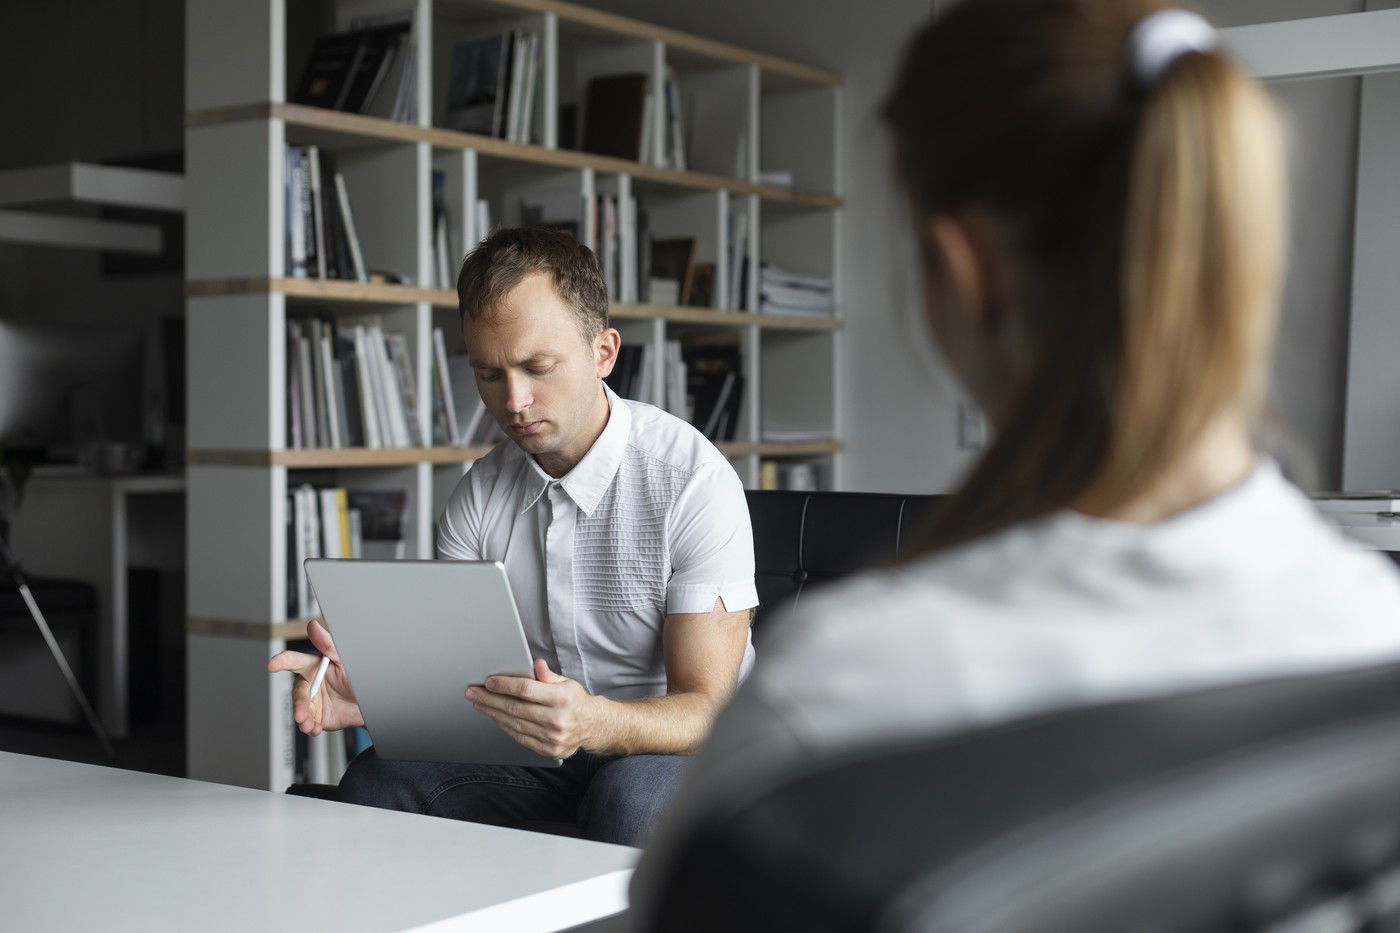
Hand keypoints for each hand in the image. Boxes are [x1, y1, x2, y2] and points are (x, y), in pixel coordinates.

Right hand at [267, 618, 363, 735]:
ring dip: (303, 718)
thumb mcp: (345, 661)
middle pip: (298, 692)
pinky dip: (310, 727)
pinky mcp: (318, 716)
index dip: (282, 661)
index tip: (273, 664)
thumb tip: (313, 625)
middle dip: (299, 704)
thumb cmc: (358, 677)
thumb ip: (328, 645)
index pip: (294, 661)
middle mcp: (311, 684)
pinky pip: (309, 723)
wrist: (373, 702)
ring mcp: (314, 701)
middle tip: (301, 714)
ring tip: (309, 724)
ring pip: (301, 709)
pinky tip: (315, 728)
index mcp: (314, 666)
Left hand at [467, 659, 603, 758]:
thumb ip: (548, 675)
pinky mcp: (548, 750)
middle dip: (490, 699)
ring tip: (479, 704)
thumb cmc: (575, 701)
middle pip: (515, 708)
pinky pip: (519, 737)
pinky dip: (503, 726)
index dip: (504, 685)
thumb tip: (536, 664)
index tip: (488, 682)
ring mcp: (552, 737)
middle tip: (473, 693)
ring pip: (514, 724)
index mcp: (562, 698)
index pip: (526, 690)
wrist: (592, 726)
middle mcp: (557, 719)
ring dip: (492, 713)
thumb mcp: (566, 682)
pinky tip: (494, 717)